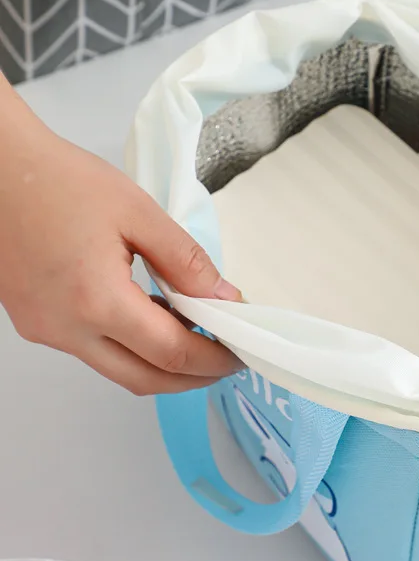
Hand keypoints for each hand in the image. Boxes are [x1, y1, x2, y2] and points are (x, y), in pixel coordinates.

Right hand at [0, 82, 243, 394]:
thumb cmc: (59, 180)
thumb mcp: (140, 213)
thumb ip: (187, 262)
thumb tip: (225, 299)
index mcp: (96, 301)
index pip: (171, 354)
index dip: (213, 360)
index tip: (240, 352)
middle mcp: (65, 329)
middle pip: (144, 379)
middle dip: (192, 378)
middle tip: (225, 360)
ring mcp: (45, 330)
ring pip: (117, 370)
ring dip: (161, 365)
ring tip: (198, 338)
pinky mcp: (35, 322)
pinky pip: (93, 351)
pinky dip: (131, 347)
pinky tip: (155, 322)